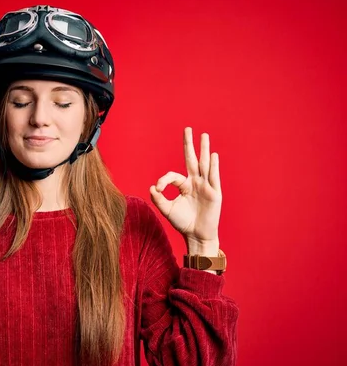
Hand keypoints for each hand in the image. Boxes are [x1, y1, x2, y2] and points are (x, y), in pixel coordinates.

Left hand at [149, 127, 221, 245]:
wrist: (196, 236)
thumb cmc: (183, 223)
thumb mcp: (167, 210)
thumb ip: (158, 199)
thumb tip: (151, 187)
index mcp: (184, 185)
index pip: (173, 175)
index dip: (163, 180)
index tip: (157, 190)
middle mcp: (195, 182)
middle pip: (192, 160)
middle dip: (189, 145)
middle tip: (187, 129)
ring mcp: (206, 186)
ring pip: (204, 164)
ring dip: (204, 150)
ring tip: (204, 135)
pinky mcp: (214, 193)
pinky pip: (213, 177)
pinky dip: (213, 166)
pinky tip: (213, 155)